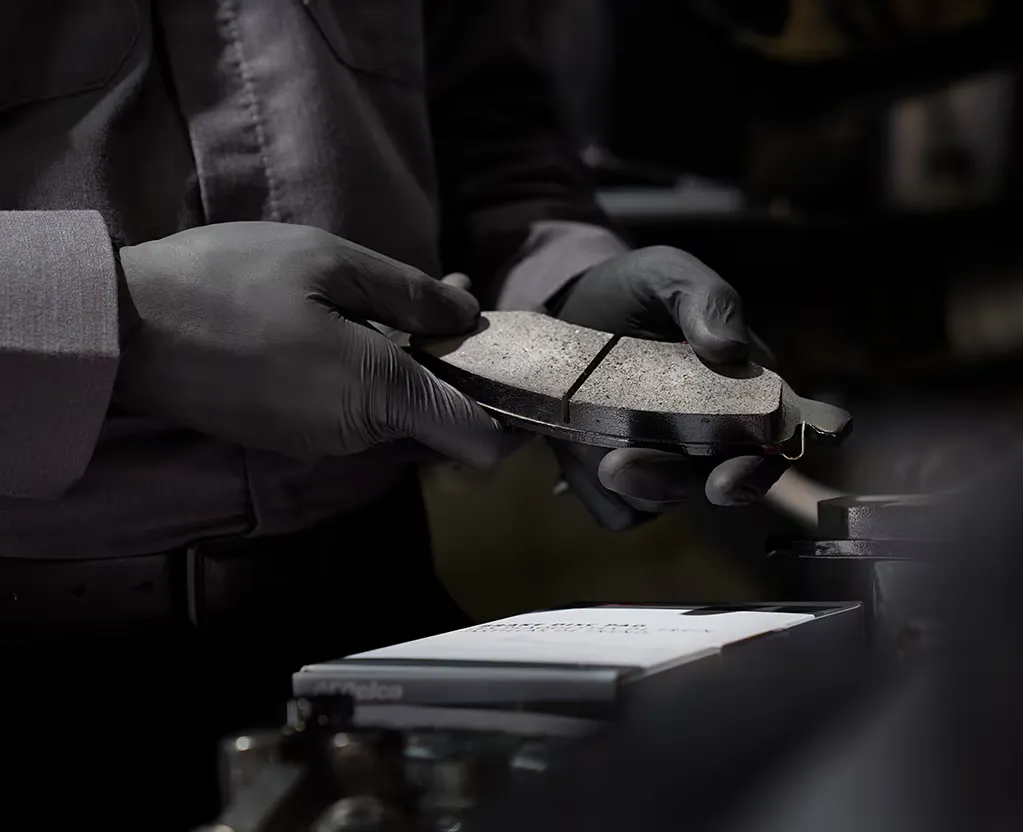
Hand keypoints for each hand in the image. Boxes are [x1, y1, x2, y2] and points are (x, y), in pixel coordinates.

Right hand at [114, 222, 508, 467]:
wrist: (121, 328)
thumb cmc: (225, 282)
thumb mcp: (330, 262)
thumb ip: (410, 294)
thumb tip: (470, 314)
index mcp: (378, 396)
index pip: (477, 444)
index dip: (512, 416)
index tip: (516, 371)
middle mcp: (356, 435)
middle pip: (441, 423)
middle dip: (461, 368)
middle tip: (457, 297)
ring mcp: (320, 440)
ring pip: (398, 414)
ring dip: (416, 364)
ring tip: (415, 296)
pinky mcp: (290, 434)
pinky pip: (356, 412)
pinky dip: (375, 374)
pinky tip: (363, 321)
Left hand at [550, 245, 788, 528]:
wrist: (561, 316)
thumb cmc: (632, 293)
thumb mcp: (666, 274)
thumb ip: (706, 299)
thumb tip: (730, 349)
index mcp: (750, 389)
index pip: (802, 421)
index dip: (817, 433)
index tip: (813, 438)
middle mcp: (721, 437)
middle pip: (744, 477)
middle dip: (730, 483)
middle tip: (712, 480)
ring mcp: (673, 466)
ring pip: (677, 498)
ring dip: (651, 484)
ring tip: (610, 461)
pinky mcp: (624, 487)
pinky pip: (623, 511)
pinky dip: (605, 493)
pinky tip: (583, 458)